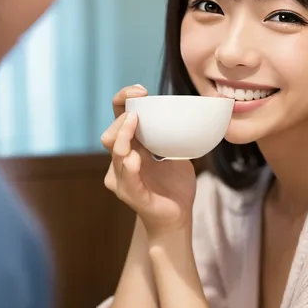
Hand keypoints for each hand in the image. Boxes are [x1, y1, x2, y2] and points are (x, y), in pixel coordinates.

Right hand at [102, 87, 196, 237]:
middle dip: (122, 117)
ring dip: (122, 136)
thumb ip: (177, 135)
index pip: (118, 117)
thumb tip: (196, 112)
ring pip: (115, 153)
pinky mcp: (132, 195)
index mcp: (131, 147)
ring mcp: (124, 179)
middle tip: (139, 107)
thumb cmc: (174, 187)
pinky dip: (129, 167)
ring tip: (134, 123)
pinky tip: (135, 159)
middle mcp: (122, 162)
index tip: (140, 90)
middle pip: (110, 134)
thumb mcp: (177, 155)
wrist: (178, 218)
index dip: (123, 100)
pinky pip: (127, 179)